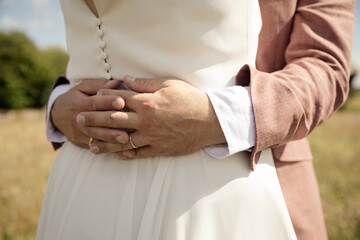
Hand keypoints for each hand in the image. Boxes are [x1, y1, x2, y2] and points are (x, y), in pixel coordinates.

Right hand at [51, 79, 129, 147]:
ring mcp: (79, 133)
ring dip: (111, 140)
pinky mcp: (81, 143)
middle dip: (111, 126)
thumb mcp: (82, 88)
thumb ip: (99, 85)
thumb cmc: (76, 98)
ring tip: (126, 141)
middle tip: (127, 126)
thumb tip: (116, 83)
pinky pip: (96, 147)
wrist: (57, 116)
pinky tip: (122, 150)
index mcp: (78, 103)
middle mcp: (77, 120)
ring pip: (96, 138)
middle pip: (95, 124)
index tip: (121, 101)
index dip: (107, 102)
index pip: (93, 103)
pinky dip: (109, 149)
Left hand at [78, 75, 225, 158]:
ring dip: (105, 144)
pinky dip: (127, 154)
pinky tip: (118, 155)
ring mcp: (152, 137)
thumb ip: (144, 83)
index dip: (102, 98)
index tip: (90, 99)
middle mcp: (145, 121)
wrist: (210, 120)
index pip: (117, 100)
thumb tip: (125, 79)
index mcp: (147, 102)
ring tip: (91, 146)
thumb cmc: (190, 99)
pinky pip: (139, 153)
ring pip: (122, 141)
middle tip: (78, 121)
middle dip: (93, 120)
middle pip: (113, 120)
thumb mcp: (169, 84)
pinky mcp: (160, 149)